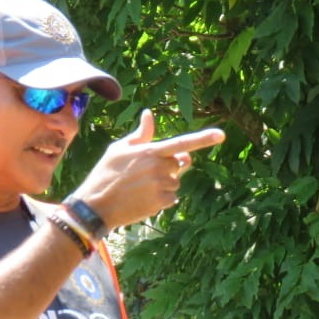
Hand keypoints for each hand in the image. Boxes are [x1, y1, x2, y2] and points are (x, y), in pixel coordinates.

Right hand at [72, 110, 223, 230]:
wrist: (97, 205)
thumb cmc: (105, 174)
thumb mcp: (119, 149)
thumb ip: (141, 134)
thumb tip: (149, 114)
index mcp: (150, 151)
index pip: (181, 143)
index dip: (203, 139)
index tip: (221, 135)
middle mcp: (159, 167)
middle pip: (178, 163)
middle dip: (168, 166)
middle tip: (145, 173)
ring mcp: (161, 185)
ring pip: (175, 181)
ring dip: (163, 184)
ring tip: (140, 187)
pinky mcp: (162, 202)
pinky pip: (171, 197)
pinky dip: (161, 198)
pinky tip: (143, 198)